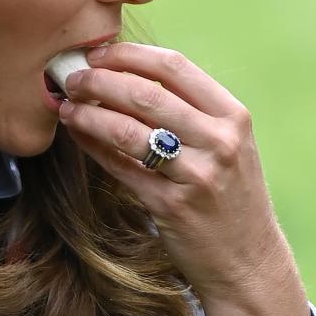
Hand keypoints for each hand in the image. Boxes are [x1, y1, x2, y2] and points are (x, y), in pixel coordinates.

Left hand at [57, 41, 284, 301]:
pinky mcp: (171, 207)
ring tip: (67, 106)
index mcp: (233, 117)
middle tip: (72, 78)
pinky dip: (94, 147)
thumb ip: (192, 111)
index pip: (175, 67)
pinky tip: (78, 135)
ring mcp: (196, 176)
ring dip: (89, 114)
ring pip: (128, 131)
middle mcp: (219, 142)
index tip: (99, 53)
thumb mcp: (228, 146)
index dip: (129, 54)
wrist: (247, 261)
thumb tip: (129, 73)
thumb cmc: (230, 197)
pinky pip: (121, 168)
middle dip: (100, 81)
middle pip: (146, 95)